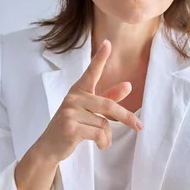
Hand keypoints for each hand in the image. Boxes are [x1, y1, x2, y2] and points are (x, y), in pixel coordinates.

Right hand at [34, 40, 142, 163]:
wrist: (49, 147)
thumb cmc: (72, 126)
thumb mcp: (89, 111)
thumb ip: (108, 98)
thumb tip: (128, 85)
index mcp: (78, 90)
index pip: (91, 72)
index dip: (100, 57)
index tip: (108, 43)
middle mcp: (73, 98)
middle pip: (108, 105)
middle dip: (126, 117)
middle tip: (140, 126)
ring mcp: (70, 112)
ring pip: (104, 124)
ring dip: (108, 137)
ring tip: (101, 141)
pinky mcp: (71, 128)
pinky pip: (98, 134)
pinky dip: (103, 143)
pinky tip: (99, 145)